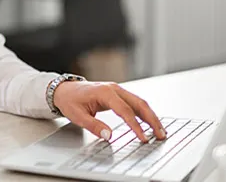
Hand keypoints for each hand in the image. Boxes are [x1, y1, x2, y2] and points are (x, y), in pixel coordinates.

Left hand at [52, 81, 166, 142]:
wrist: (64, 89)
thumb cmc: (70, 100)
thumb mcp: (77, 115)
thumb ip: (93, 126)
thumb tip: (108, 135)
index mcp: (104, 92)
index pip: (125, 110)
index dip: (135, 125)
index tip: (142, 137)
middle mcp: (114, 88)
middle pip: (138, 103)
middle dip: (151, 119)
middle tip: (160, 134)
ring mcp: (117, 90)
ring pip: (139, 102)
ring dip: (151, 116)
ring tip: (160, 131)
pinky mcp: (117, 94)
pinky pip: (134, 103)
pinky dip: (144, 113)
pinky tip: (150, 122)